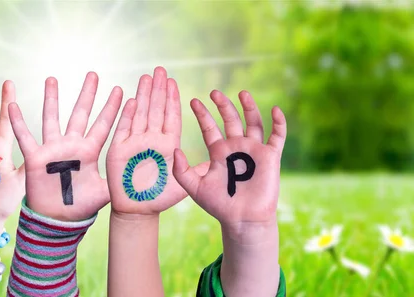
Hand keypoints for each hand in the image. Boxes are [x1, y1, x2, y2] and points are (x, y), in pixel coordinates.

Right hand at [8, 72, 122, 220]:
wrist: (57, 221)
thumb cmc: (81, 206)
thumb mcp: (105, 192)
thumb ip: (119, 180)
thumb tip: (142, 174)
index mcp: (90, 152)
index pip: (103, 125)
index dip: (112, 109)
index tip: (121, 90)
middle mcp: (72, 146)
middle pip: (80, 114)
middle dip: (87, 94)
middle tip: (93, 74)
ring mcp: (53, 150)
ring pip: (52, 118)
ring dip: (51, 99)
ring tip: (52, 78)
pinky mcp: (35, 158)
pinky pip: (25, 137)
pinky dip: (18, 122)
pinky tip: (12, 104)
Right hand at [106, 67, 208, 215]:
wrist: (137, 211)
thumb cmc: (159, 198)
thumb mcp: (184, 184)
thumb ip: (197, 170)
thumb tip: (217, 158)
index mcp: (167, 144)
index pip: (170, 116)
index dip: (172, 98)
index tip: (173, 81)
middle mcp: (151, 140)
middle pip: (155, 110)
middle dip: (158, 89)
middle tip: (160, 69)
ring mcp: (134, 143)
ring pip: (140, 114)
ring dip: (143, 95)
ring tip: (146, 77)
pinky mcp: (119, 150)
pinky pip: (123, 129)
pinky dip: (127, 115)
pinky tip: (132, 99)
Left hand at [173, 90, 286, 234]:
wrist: (242, 220)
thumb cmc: (219, 205)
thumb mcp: (194, 187)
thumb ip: (181, 170)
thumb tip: (175, 149)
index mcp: (218, 152)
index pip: (209, 128)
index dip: (202, 115)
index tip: (194, 101)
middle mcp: (236, 148)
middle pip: (230, 120)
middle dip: (223, 105)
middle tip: (214, 92)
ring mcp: (254, 150)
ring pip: (253, 122)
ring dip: (249, 107)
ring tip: (242, 92)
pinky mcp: (270, 156)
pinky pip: (277, 136)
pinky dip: (278, 123)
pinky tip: (274, 110)